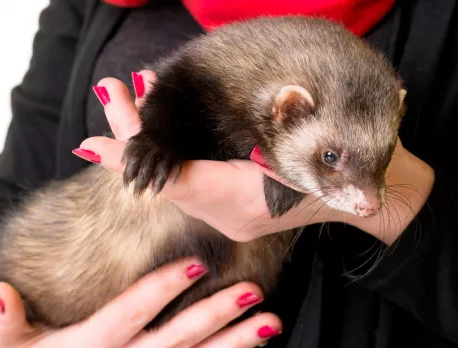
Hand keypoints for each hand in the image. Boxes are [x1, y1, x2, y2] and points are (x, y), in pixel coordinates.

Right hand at [0, 257, 281, 346]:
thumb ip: (5, 323)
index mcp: (91, 345)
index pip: (132, 313)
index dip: (162, 289)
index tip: (197, 265)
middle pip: (178, 338)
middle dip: (217, 315)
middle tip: (254, 292)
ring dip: (236, 342)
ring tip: (270, 323)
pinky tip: (253, 347)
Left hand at [77, 70, 434, 244]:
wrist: (365, 193)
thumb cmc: (338, 166)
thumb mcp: (307, 143)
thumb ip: (272, 126)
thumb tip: (257, 101)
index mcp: (243, 201)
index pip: (176, 178)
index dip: (135, 159)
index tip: (92, 145)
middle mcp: (229, 212)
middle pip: (169, 173)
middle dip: (138, 134)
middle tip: (116, 91)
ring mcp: (229, 212)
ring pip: (178, 175)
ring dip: (155, 140)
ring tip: (133, 96)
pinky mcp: (233, 205)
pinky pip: (192, 179)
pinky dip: (175, 151)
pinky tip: (168, 126)